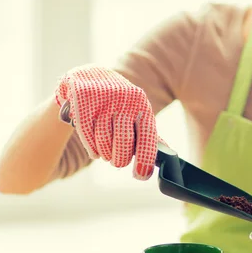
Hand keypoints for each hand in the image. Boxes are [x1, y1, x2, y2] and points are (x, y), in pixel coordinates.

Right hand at [55, 64, 158, 179]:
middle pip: (123, 142)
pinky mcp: (83, 98)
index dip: (145, 160)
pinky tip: (94, 151)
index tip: (140, 175)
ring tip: (105, 154)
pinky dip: (91, 147)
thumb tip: (168, 155)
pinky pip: (86, 133)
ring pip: (103, 139)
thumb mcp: (136, 113)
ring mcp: (103, 98)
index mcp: (142, 106)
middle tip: (117, 162)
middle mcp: (125, 100)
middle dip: (120, 159)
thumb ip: (148, 134)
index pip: (148, 137)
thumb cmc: (118, 103)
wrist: (90, 76)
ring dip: (104, 154)